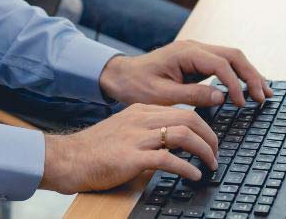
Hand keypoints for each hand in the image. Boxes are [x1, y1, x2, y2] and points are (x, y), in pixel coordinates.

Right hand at [39, 103, 217, 193]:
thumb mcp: (124, 131)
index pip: (182, 111)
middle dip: (209, 136)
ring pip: (182, 134)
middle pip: (188, 118)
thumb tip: (174, 143)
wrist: (69, 158)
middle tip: (216, 153)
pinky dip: (186, 167)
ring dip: (203, 150)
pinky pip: (167, 158)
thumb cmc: (95, 149)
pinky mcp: (131, 157)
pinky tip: (193, 175)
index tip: (210, 140)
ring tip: (210, 164)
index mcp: (140, 111)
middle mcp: (140, 120)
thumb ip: (147, 132)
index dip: (203, 125)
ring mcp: (136, 137)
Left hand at [98, 40, 273, 107]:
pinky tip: (248, 88)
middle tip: (264, 97)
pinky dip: (238, 75)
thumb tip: (222, 96)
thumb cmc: (137, 86)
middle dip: (251, 75)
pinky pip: (224, 64)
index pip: (220, 65)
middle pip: (233, 56)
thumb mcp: (162, 95)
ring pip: (232, 58)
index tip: (241, 103)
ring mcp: (197, 52)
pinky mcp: (197, 61)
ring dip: (249, 74)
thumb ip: (192, 96)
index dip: (235, 84)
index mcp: (186, 53)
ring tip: (264, 93)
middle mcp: (194, 47)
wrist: (121, 76)